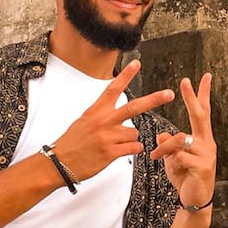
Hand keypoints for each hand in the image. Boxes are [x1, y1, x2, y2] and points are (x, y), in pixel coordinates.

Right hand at [53, 60, 174, 180]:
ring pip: (135, 132)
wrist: (59, 163)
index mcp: (96, 110)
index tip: (136, 64)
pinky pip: (134, 147)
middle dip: (154, 99)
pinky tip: (120, 151)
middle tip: (168, 94)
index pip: (113, 88)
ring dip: (130, 138)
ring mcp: (108, 136)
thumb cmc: (72, 142)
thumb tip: (116, 112)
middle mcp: (103, 121)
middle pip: (134, 107)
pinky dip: (132, 149)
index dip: (125, 75)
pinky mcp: (111, 152)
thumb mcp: (84, 120)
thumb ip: (102, 114)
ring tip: (115, 143)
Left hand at [150, 74, 216, 208]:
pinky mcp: (203, 166)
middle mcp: (207, 142)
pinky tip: (178, 172)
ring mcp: (207, 154)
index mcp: (201, 138)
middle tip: (185, 81)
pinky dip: (172, 163)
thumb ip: (168, 144)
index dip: (202, 94)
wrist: (195, 201)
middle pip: (199, 115)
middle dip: (191, 97)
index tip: (205, 77)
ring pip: (178, 140)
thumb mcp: (172, 158)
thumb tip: (162, 134)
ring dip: (164, 149)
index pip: (203, 111)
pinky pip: (180, 156)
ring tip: (157, 158)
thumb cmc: (185, 177)